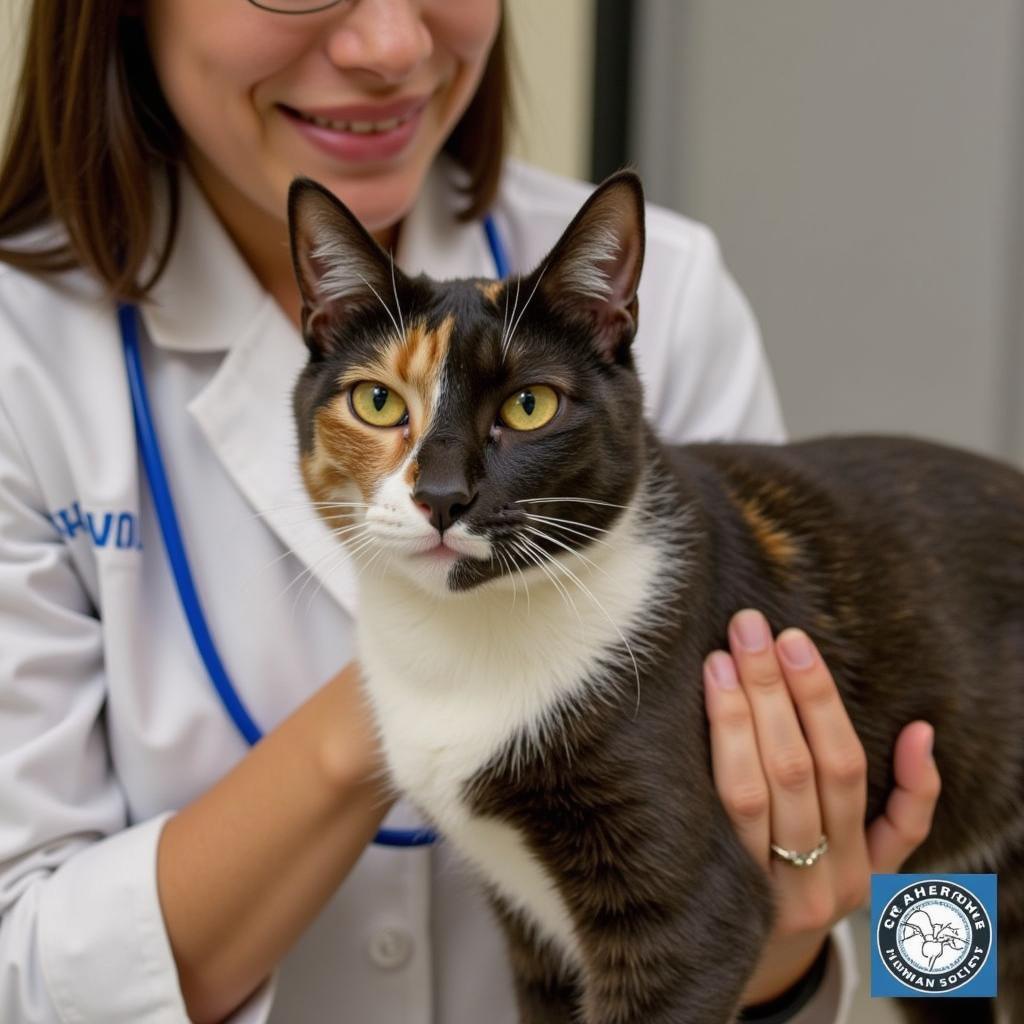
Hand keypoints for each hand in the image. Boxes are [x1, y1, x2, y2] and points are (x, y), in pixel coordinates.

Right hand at [702, 609, 941, 1006]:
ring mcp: (851, 881)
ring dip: (815, 700)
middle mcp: (805, 886)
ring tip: (790, 643)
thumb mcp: (690, 865)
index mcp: (745, 886)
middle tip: (749, 629)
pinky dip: (918, 780)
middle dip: (767, 690)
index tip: (715, 662)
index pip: (742, 790)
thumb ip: (695, 801)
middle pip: (792, 771)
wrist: (757, 962)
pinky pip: (907, 828)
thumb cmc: (712, 896)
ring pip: (839, 776)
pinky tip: (918, 729)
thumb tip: (690, 710)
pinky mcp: (883, 879)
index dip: (729, 720)